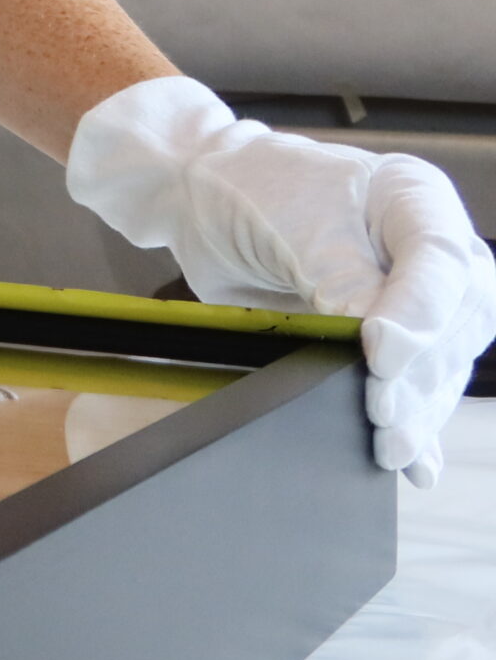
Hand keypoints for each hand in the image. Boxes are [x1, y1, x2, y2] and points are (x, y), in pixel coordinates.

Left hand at [68, 75, 495, 484]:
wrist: (207, 203)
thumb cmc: (250, 194)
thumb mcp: (296, 228)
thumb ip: (343, 283)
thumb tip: (381, 351)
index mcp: (416, 201)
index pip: (442, 264)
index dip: (418, 317)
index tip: (380, 355)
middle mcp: (430, 252)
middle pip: (453, 323)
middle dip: (417, 376)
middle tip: (380, 415)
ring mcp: (415, 299)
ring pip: (439, 363)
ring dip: (417, 410)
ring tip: (390, 448)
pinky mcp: (387, 339)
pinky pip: (416, 385)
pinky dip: (416, 423)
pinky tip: (417, 464)